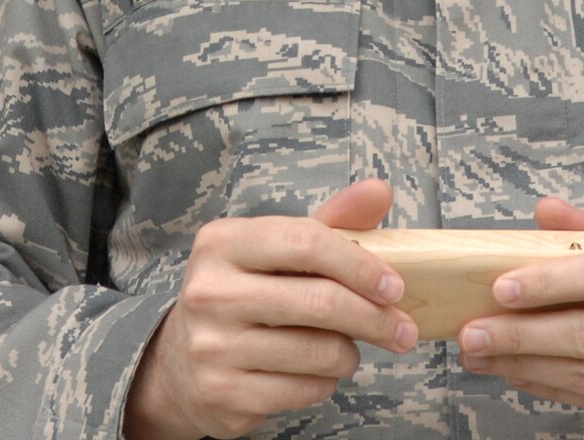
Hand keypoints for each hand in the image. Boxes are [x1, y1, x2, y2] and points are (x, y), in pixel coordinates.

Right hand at [123, 179, 418, 439]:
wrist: (180, 364)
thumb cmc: (245, 294)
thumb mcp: (277, 250)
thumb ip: (331, 221)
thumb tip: (379, 190)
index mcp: (222, 242)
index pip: (307, 242)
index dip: (361, 264)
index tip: (396, 286)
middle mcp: (210, 292)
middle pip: (320, 302)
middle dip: (375, 319)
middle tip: (403, 331)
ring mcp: (212, 346)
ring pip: (319, 352)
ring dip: (350, 354)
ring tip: (346, 348)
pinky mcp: (222, 393)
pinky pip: (305, 389)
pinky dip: (326, 382)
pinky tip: (315, 371)